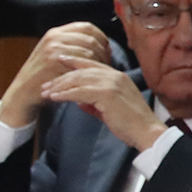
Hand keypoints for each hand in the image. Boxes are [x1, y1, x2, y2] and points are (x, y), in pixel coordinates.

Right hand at [0, 22, 114, 129]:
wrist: (23, 92)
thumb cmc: (44, 76)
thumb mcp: (55, 54)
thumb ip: (74, 46)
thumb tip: (104, 46)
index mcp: (56, 32)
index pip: (87, 27)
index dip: (101, 37)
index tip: (107, 50)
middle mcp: (55, 37)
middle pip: (91, 39)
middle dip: (103, 52)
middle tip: (107, 65)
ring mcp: (54, 49)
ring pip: (89, 51)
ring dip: (99, 63)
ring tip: (100, 73)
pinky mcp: (54, 63)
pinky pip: (82, 64)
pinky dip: (90, 72)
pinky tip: (91, 79)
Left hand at [40, 60, 171, 150]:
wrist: (146, 131)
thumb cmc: (131, 124)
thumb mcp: (111, 109)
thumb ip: (95, 103)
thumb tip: (79, 102)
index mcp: (118, 76)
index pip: (92, 64)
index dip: (75, 61)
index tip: (60, 60)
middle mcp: (114, 75)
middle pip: (82, 70)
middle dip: (62, 76)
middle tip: (46, 83)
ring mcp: (111, 83)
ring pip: (79, 79)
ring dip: (60, 85)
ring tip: (46, 91)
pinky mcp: (106, 94)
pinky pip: (79, 91)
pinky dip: (65, 94)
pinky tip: (54, 97)